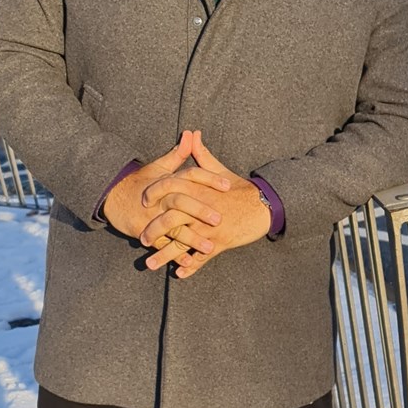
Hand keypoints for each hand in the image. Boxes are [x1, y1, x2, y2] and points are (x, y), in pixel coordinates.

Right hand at [103, 131, 231, 265]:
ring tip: (210, 248)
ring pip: (173, 228)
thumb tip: (192, 134)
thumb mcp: (158, 167)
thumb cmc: (141, 181)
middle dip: (199, 211)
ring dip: (191, 239)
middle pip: (180, 202)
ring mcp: (151, 217)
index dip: (208, 178)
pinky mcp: (145, 233)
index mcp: (165, 180)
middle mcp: (158, 199)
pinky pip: (162, 245)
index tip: (227, 184)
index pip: (189, 176)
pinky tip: (190, 263)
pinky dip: (175, 255)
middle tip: (219, 219)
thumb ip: (178, 153)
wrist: (111, 197)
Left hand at [141, 130, 270, 277]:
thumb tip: (192, 133)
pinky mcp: (220, 243)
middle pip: (170, 220)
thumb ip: (201, 154)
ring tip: (150, 264)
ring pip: (182, 243)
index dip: (154, 193)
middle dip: (153, 231)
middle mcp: (202, 209)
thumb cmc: (241, 189)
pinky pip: (202, 258)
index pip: (170, 188)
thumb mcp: (220, 171)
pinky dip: (190, 267)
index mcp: (200, 189)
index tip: (143, 202)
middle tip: (142, 239)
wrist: (265, 206)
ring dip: (165, 255)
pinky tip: (179, 274)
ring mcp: (210, 228)